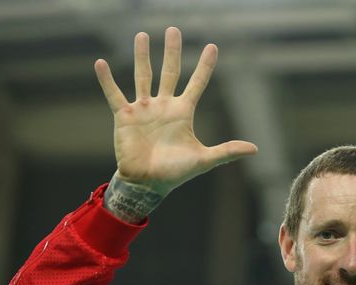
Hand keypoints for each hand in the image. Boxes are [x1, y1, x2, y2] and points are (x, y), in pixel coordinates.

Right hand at [94, 27, 256, 195]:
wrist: (148, 183)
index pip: (197, 83)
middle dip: (172, 52)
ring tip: (142, 35)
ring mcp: (144, 109)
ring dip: (142, 56)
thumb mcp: (204, 159)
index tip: (212, 47)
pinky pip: (115, 95)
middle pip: (170, 72)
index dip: (205, 66)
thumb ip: (227, 151)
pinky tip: (100, 63)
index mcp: (183, 112)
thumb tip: (255, 149)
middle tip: (174, 30)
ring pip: (143, 76)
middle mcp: (164, 105)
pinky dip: (107, 80)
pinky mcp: (125, 116)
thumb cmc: (175, 172)